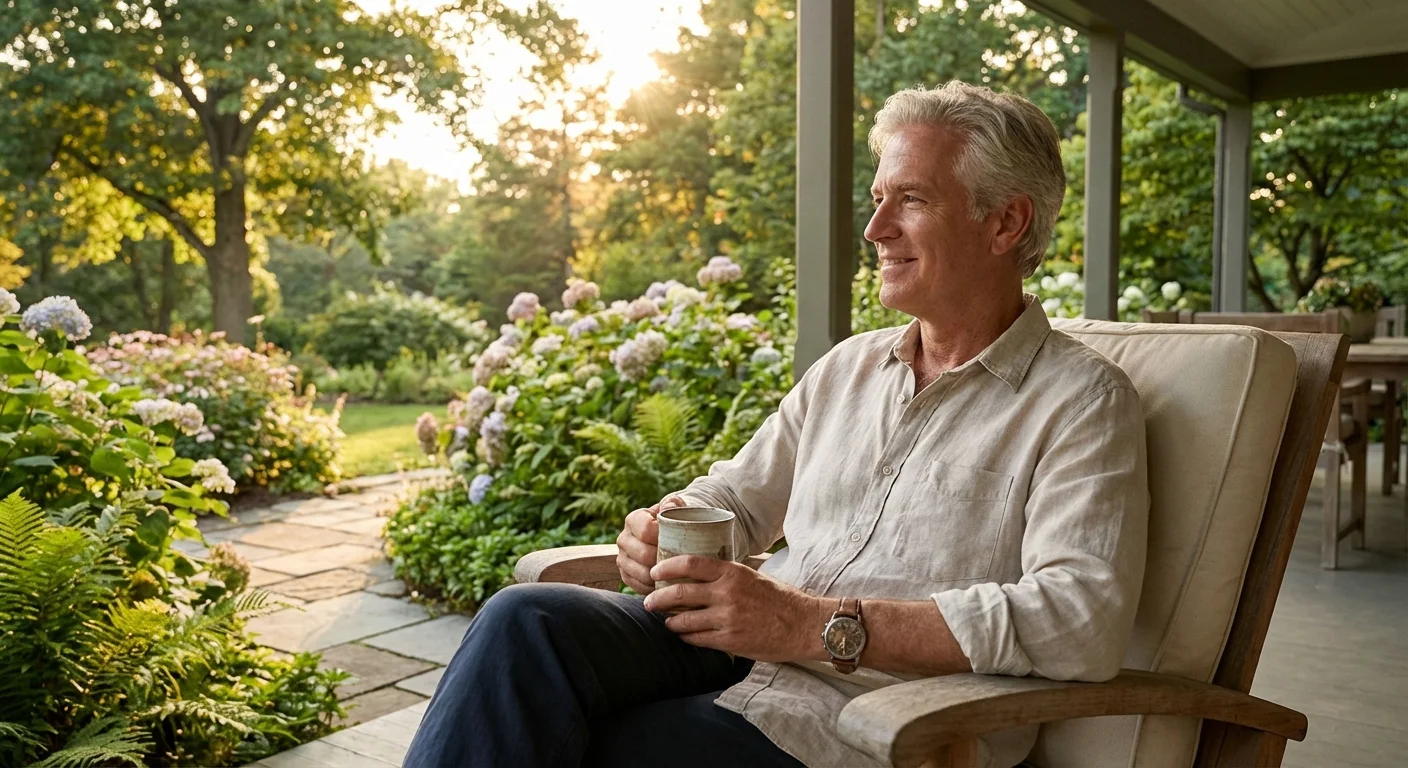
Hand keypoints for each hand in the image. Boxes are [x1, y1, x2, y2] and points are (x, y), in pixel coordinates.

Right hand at [615, 493, 686, 594]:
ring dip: (661, 577)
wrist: (665, 536)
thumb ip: (674, 504)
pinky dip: (655, 588)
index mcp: (633, 519)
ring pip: (642, 573)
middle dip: (665, 560)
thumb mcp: (675, 508)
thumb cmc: (674, 521)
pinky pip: (639, 587)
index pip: (646, 530)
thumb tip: (670, 506)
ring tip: (678, 575)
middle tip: (683, 563)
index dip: (663, 538)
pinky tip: (669, 584)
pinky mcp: (625, 576)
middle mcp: (623, 539)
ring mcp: (622, 559)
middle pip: (644, 555)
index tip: (680, 541)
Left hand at [643, 555, 828, 662]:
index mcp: (732, 572)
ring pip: (684, 620)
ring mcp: (727, 619)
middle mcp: (727, 593)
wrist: (803, 625)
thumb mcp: (752, 576)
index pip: (690, 564)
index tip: (655, 571)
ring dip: (670, 622)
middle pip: (679, 593)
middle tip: (649, 602)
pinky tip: (684, 635)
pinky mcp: (730, 641)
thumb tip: (696, 573)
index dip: (667, 567)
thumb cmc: (779, 599)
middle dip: (658, 599)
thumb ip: (726, 575)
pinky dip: (686, 637)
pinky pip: (697, 639)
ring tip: (667, 622)